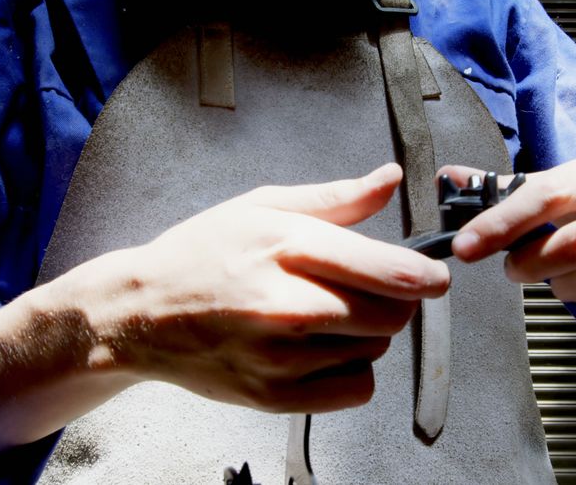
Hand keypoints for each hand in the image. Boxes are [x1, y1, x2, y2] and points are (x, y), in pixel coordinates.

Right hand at [0, 163, 447, 457]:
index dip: (426, 275)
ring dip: (366, 334)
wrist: (140, 314)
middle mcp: (289, 306)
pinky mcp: (275, 396)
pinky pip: (356, 390)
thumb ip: (337, 198)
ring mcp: (282, 357)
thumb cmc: (202, 254)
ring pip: (375, 350)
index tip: (434, 275)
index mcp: (291, 248)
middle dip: (394, 300)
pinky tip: (320, 349)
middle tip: (367, 289)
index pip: (390, 271)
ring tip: (323, 315)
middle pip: (392, 315)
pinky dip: (351, 371)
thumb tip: (390, 178)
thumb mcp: (264, 206)